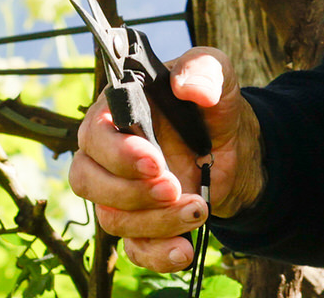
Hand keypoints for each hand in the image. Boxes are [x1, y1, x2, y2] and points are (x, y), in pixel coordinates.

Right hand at [67, 45, 259, 273]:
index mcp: (116, 113)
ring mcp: (121, 193)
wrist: (235, 149)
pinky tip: (185, 249)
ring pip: (112, 219)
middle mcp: (108, 155)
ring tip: (199, 208)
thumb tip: (188, 86)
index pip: (93, 136)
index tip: (155, 161)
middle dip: (131, 192)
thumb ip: (204, 68)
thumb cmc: (212, 106)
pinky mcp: (141, 224)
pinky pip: (134, 250)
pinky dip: (157, 255)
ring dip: (155, 221)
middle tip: (175, 186)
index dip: (117, 154)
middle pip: (88, 182)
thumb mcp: (215, 75)